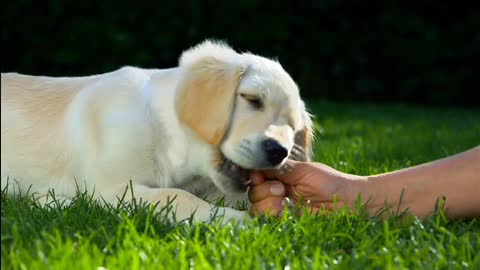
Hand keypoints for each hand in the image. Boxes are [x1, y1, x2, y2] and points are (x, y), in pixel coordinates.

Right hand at [248, 161, 366, 215]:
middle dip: (263, 190)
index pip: (257, 174)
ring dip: (267, 204)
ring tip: (284, 202)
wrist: (348, 202)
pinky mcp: (286, 221)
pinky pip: (268, 220)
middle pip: (253, 192)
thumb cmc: (330, 181)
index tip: (260, 176)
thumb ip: (280, 169)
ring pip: (257, 207)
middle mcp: (278, 190)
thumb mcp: (303, 170)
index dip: (254, 176)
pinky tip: (286, 211)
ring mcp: (281, 207)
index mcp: (281, 175)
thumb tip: (258, 165)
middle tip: (282, 189)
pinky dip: (272, 215)